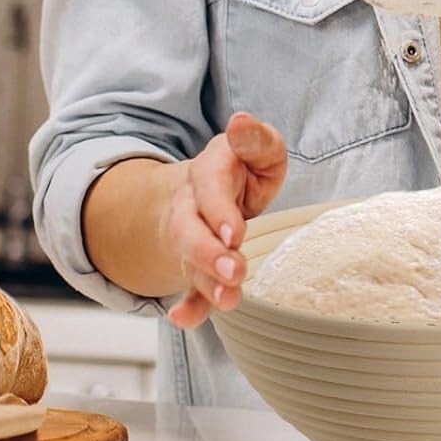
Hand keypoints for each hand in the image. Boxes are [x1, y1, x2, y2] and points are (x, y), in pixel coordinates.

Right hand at [164, 111, 286, 328]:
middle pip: (190, 231)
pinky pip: (188, 288)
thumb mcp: (256, 148)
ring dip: (206, 283)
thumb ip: (255, 139)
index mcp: (209, 171)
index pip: (210, 189)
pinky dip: (189, 306)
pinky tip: (184, 319)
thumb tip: (242, 121)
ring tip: (228, 300)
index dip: (219, 211)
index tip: (235, 233)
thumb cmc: (245, 166)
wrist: (210, 187)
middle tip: (234, 272)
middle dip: (209, 254)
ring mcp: (190, 238)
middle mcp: (191, 206)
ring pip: (190, 262)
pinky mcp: (195, 265)